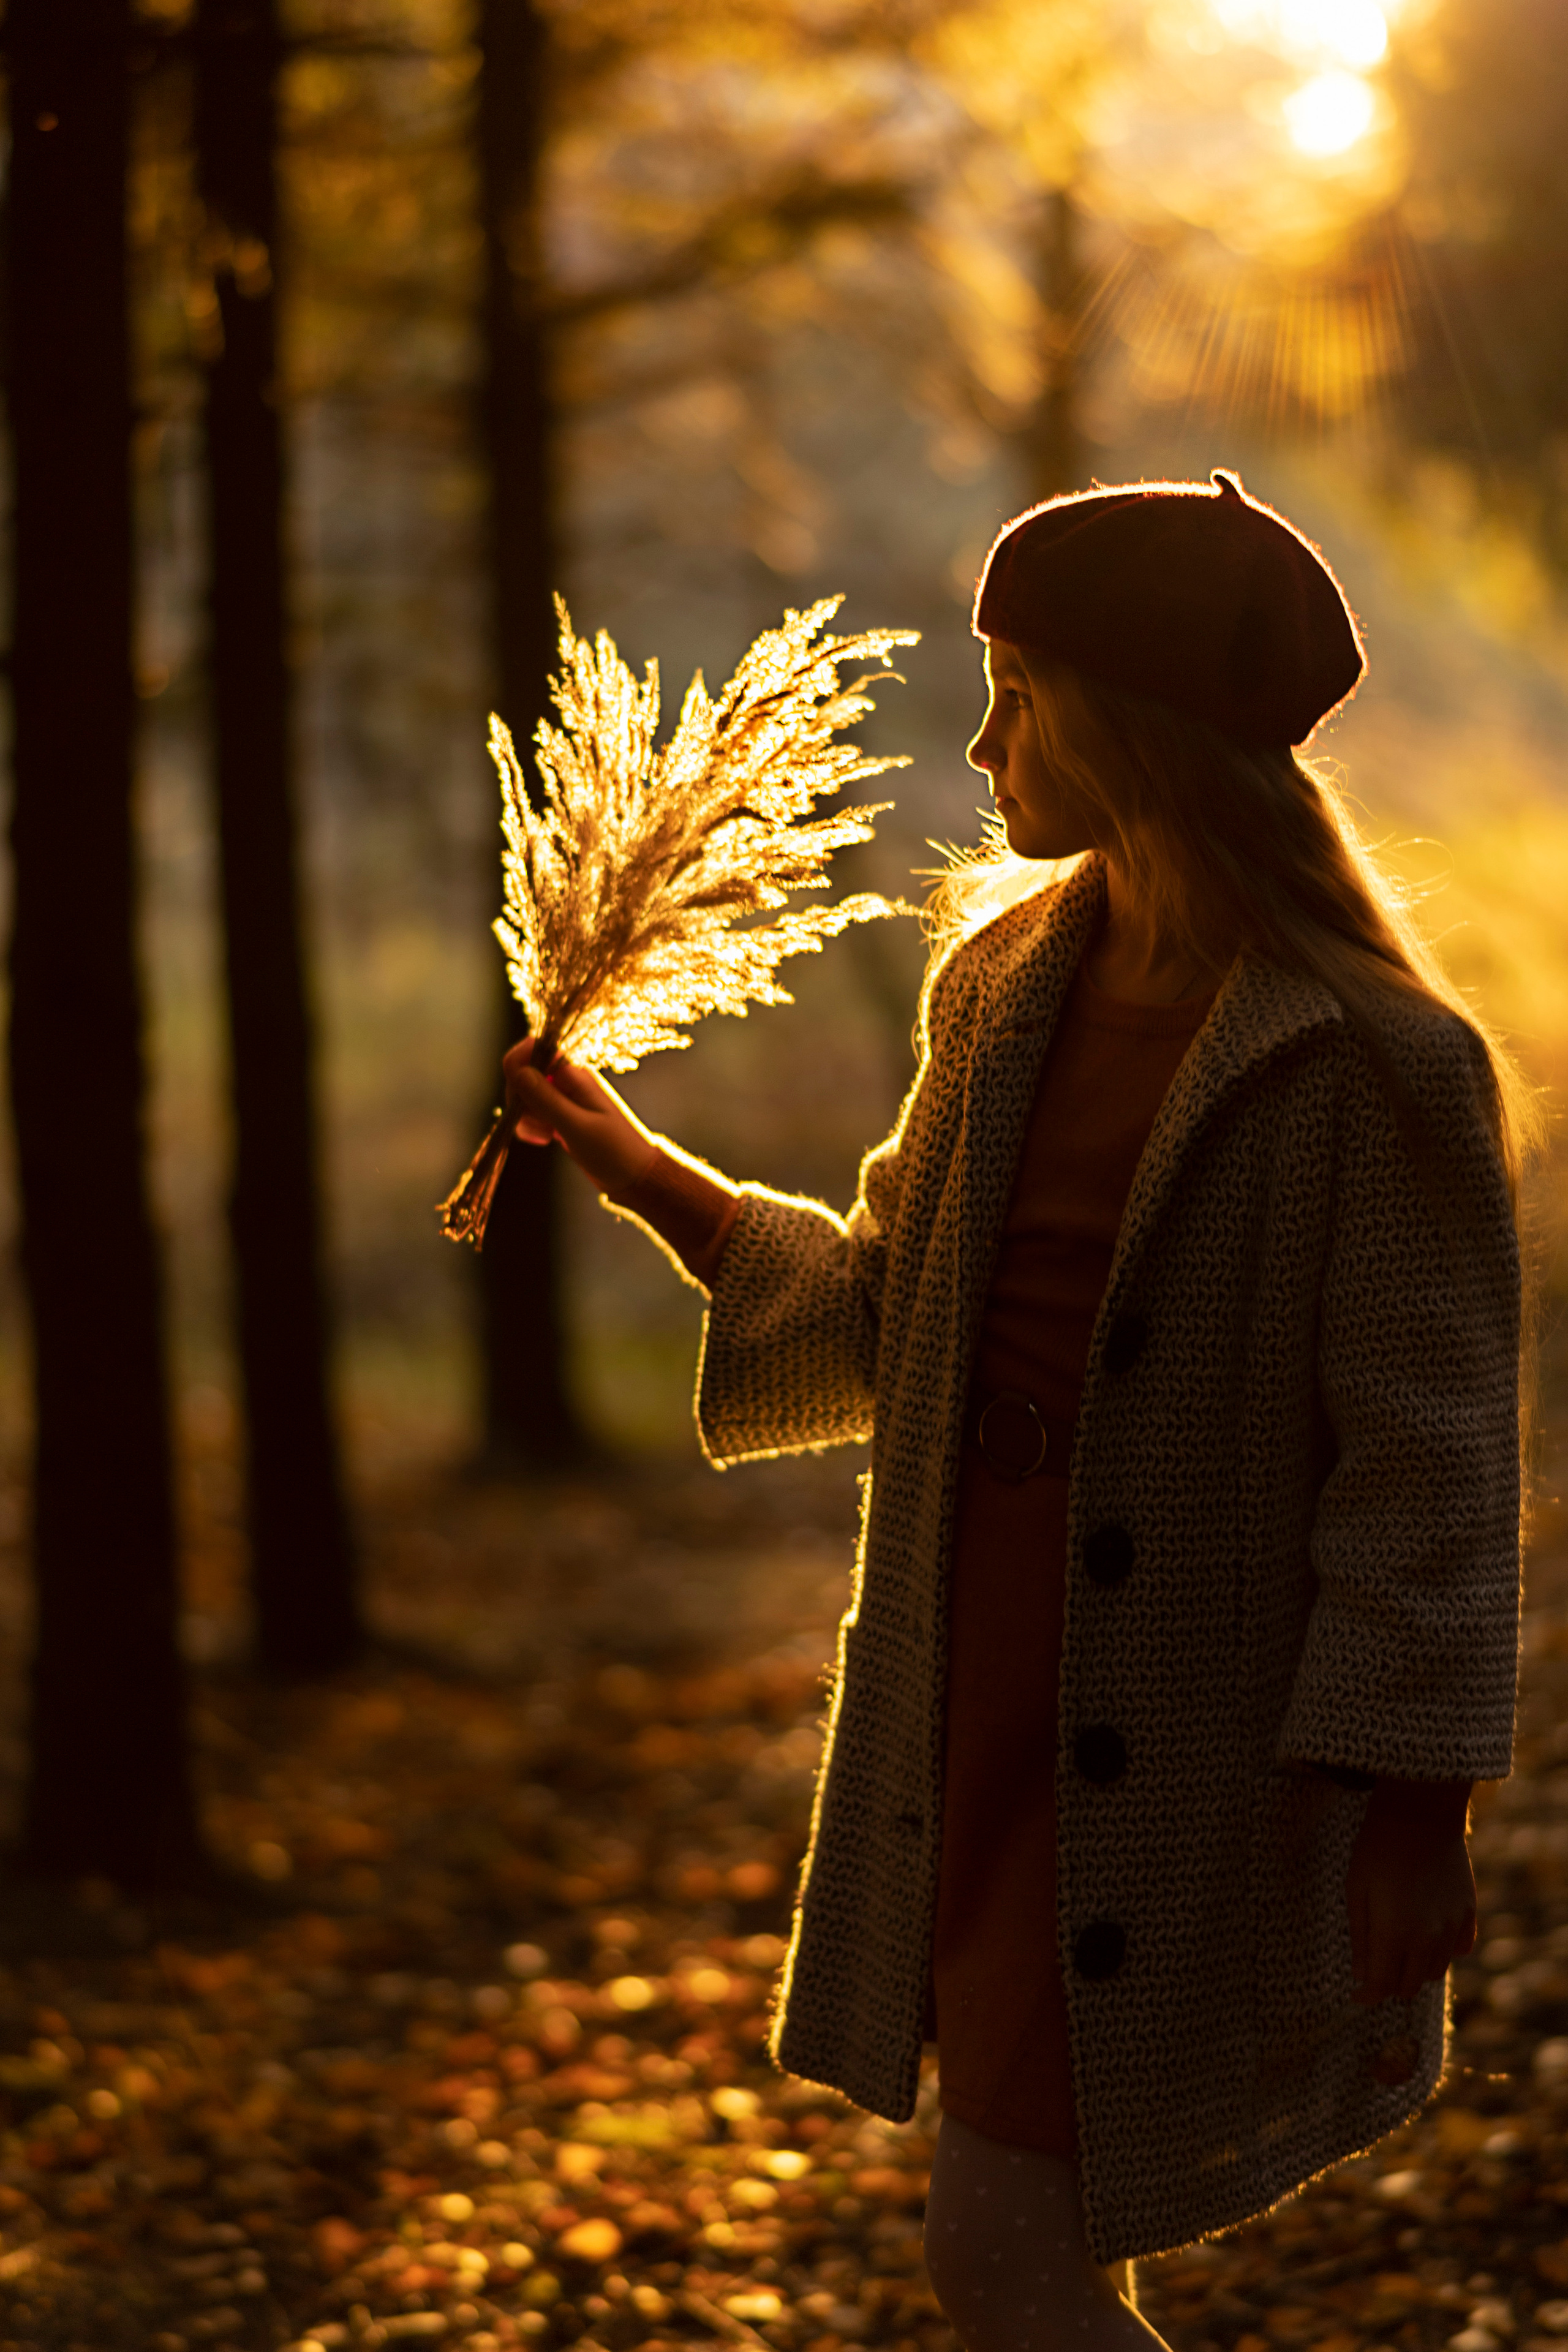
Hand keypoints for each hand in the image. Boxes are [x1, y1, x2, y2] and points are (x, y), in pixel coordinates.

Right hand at [502, 1038, 658, 1199]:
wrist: (634, 1176)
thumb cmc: (614, 1150)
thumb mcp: (576, 1126)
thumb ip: (545, 1099)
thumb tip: (517, 1071)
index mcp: (575, 1075)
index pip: (534, 1051)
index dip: (518, 1068)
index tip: (519, 1098)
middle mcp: (568, 1082)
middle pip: (524, 1075)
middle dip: (521, 1100)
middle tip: (539, 1124)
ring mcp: (564, 1099)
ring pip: (527, 1096)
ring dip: (526, 1117)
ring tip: (546, 1136)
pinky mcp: (561, 1117)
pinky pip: (534, 1113)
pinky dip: (532, 1126)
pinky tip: (546, 1140)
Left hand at [1346, 1778, 1475, 2006]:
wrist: (1420, 1816)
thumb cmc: (1377, 1850)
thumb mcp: (1356, 1891)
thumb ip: (1360, 1938)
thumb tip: (1361, 1978)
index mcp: (1394, 1935)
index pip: (1381, 1986)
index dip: (1366, 1995)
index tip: (1357, 1994)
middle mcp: (1427, 1939)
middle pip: (1409, 1985)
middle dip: (1389, 1984)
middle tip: (1375, 1968)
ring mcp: (1452, 1928)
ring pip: (1434, 1971)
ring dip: (1415, 1969)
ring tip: (1399, 1949)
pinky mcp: (1468, 1914)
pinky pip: (1458, 1950)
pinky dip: (1443, 1951)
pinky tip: (1428, 1934)